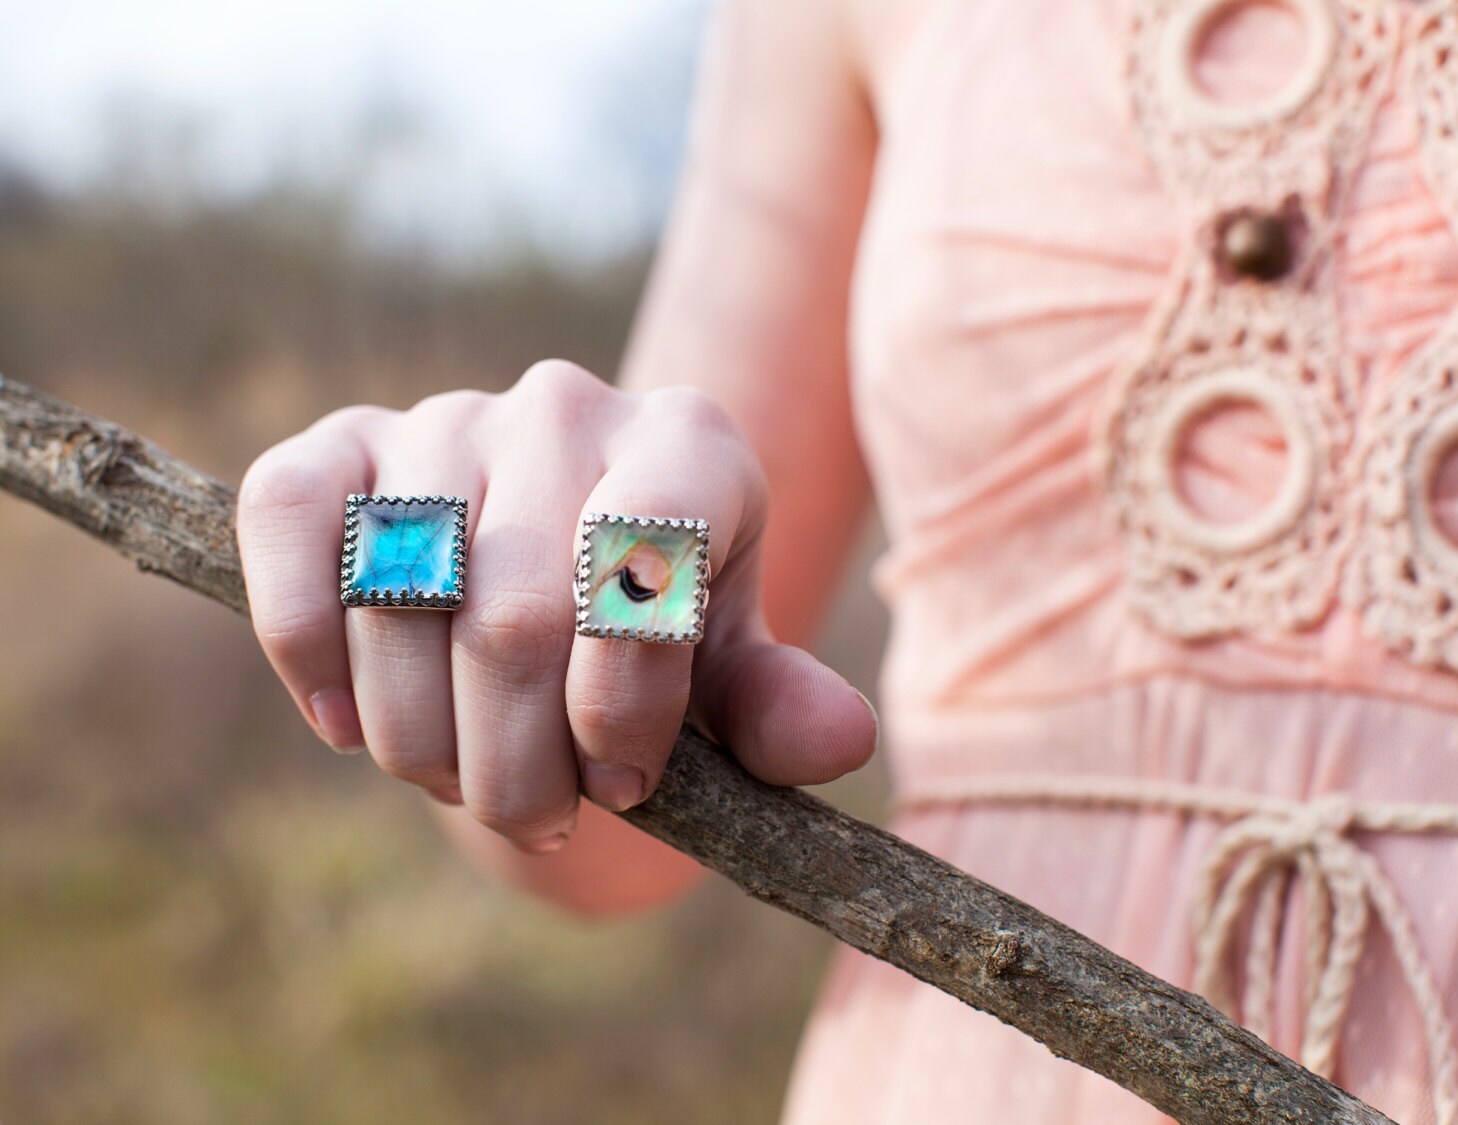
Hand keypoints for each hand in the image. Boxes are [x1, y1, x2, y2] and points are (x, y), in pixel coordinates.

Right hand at [237, 361, 876, 851]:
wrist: (557, 571)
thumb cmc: (655, 630)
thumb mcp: (725, 670)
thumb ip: (773, 706)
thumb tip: (841, 742)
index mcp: (689, 441)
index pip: (648, 565)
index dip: (625, 707)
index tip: (621, 787)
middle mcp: (566, 405)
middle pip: (516, 616)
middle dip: (518, 764)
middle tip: (535, 820)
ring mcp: (446, 417)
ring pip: (401, 597)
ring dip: (420, 739)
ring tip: (460, 781)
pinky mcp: (340, 444)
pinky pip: (294, 524)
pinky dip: (307, 645)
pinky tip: (346, 724)